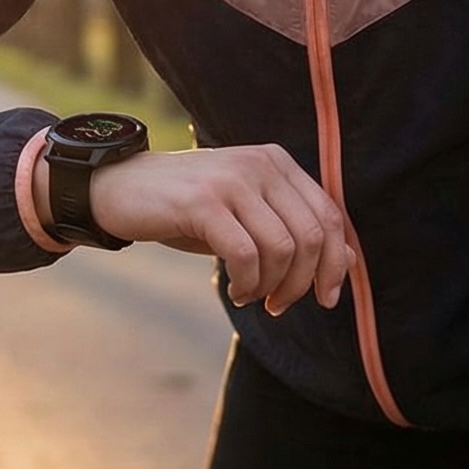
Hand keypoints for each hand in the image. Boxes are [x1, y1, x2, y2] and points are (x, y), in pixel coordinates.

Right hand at [43, 145, 351, 312]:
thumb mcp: (246, 215)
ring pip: (281, 249)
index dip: (335, 264)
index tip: (325, 298)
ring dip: (271, 286)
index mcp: (277, 162)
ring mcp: (232, 181)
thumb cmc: (186, 208)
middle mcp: (260, 165)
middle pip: (310, 236)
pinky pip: (246, 255)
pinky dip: (247, 283)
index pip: (328, 216)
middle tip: (278, 305)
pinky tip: (236, 291)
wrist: (119, 188)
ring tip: (251, 296)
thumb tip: (349, 260)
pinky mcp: (204, 202)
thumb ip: (293, 229)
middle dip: (302, 283)